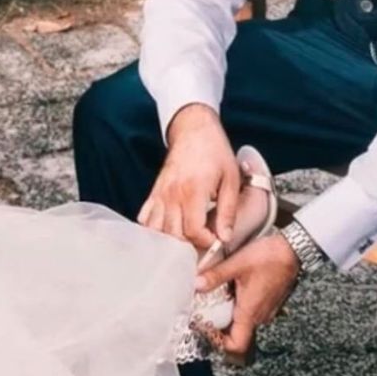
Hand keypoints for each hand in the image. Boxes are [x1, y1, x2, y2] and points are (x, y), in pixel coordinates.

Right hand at [139, 104, 240, 250]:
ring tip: (186, 241)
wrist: (193, 130)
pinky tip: (167, 232)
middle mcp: (172, 195)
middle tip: (203, 242)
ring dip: (170, 241)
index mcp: (193, 191)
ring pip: (157, 231)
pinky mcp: (154, 193)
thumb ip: (228, 210)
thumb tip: (225, 237)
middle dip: (189, 245)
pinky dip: (153, 230)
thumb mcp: (231, 178)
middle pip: (173, 235)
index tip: (215, 240)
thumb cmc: (214, 152)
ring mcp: (160, 195)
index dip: (205, 241)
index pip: (193, 230)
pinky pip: (145, 218)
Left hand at [194, 234, 299, 363]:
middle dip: (217, 325)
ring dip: (227, 314)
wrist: (294, 249)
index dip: (217, 341)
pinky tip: (230, 289)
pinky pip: (249, 312)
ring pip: (242, 322)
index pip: (235, 345)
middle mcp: (259, 317)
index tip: (205, 326)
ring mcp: (265, 311)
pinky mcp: (268, 302)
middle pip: (235, 334)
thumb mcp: (238, 264)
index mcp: (249, 312)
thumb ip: (215, 276)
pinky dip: (237, 306)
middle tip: (203, 309)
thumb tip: (195, 285)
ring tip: (214, 297)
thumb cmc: (270, 257)